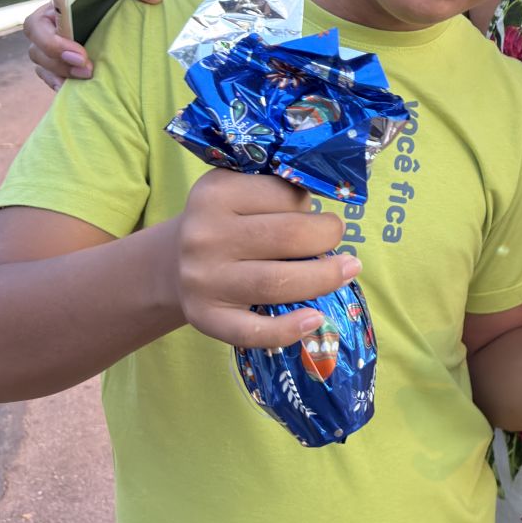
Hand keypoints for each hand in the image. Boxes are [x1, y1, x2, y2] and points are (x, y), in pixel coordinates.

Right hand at [28, 0, 163, 87]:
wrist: (139, 27)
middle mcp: (56, 13)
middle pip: (36, 26)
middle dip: (53, 43)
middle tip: (82, 57)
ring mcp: (54, 38)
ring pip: (38, 53)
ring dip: (59, 66)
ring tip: (87, 74)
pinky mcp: (59, 61)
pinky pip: (46, 73)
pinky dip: (57, 81)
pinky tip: (73, 90)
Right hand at [170, 169, 357, 349]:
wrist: (174, 263)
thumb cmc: (226, 223)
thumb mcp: (240, 193)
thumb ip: (279, 192)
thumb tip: (334, 210)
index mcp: (216, 192)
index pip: (285, 195)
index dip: (311, 203)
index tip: (316, 211)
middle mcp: (205, 235)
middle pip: (288, 237)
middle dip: (327, 236)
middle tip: (337, 237)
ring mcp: (203, 279)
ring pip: (277, 282)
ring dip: (323, 278)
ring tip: (348, 271)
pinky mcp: (205, 317)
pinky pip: (252, 330)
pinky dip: (288, 329)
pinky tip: (315, 319)